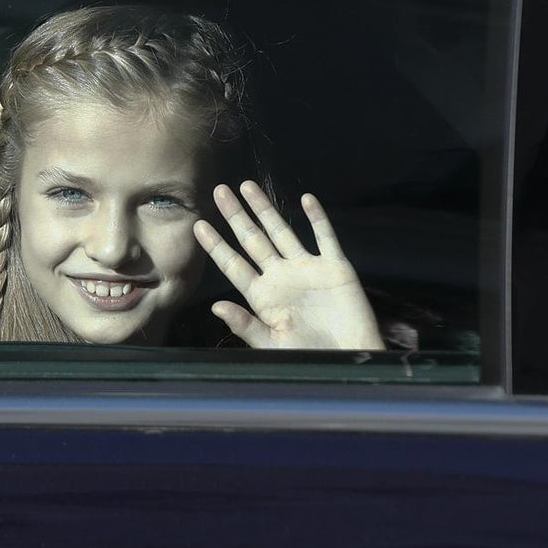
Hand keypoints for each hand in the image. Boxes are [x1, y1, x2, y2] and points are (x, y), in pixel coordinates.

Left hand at [192, 181, 382, 349]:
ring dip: (266, 209)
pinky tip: (306, 199)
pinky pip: (325, 237)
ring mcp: (307, 269)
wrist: (350, 361)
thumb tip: (215, 307)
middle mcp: (281, 277)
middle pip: (253, 240)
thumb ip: (246, 325)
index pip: (233, 265)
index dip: (216, 245)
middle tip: (218, 191)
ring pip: (282, 231)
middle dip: (236, 216)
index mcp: (263, 296)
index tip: (198, 226)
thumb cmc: (309, 358)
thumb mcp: (273, 345)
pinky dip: (317, 218)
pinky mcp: (335, 267)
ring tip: (247, 186)